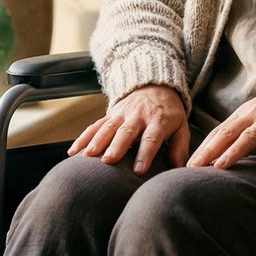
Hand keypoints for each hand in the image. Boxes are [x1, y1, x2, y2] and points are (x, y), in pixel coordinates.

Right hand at [69, 85, 189, 174]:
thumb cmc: (170, 112)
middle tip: (108, 161)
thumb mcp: (182, 126)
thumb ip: (180, 147)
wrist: (155, 85)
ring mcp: (122, 114)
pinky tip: (73, 152)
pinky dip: (83, 138)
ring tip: (87, 156)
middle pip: (126, 132)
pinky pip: (95, 126)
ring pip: (107, 127)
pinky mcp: (110, 114)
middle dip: (116, 146)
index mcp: (159, 120)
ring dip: (96, 141)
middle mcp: (138, 116)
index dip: (145, 153)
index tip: (139, 170)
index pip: (151, 138)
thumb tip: (180, 169)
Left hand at [188, 77, 255, 179]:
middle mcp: (251, 117)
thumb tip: (220, 151)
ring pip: (247, 138)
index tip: (190, 163)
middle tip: (194, 168)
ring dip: (232, 152)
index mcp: (241, 114)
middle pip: (226, 133)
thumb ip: (239, 128)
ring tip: (219, 168)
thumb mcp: (253, 112)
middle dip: (209, 150)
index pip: (218, 131)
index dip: (203, 147)